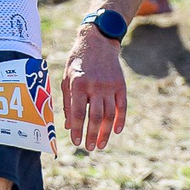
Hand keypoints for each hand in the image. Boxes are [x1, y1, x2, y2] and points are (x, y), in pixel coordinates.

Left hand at [61, 26, 128, 151]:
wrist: (98, 41)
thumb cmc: (78, 61)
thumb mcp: (67, 78)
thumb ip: (68, 102)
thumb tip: (69, 126)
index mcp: (78, 84)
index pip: (78, 113)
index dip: (78, 130)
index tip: (76, 142)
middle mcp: (95, 86)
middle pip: (95, 117)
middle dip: (91, 135)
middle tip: (89, 148)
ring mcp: (110, 86)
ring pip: (109, 115)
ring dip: (105, 132)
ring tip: (101, 144)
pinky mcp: (121, 85)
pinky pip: (122, 107)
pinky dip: (120, 120)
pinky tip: (117, 131)